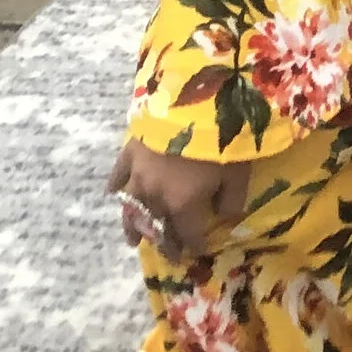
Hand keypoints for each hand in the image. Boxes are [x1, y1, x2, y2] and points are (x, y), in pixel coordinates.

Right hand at [108, 139, 250, 259]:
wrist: (196, 97)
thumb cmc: (223, 136)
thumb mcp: (238, 172)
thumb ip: (231, 200)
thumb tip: (224, 216)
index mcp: (183, 203)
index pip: (188, 234)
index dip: (194, 246)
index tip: (197, 252)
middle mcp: (156, 195)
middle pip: (158, 226)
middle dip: (164, 243)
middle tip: (169, 255)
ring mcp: (139, 173)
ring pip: (132, 208)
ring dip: (133, 226)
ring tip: (132, 241)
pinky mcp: (131, 150)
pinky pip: (118, 173)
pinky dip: (116, 184)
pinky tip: (113, 192)